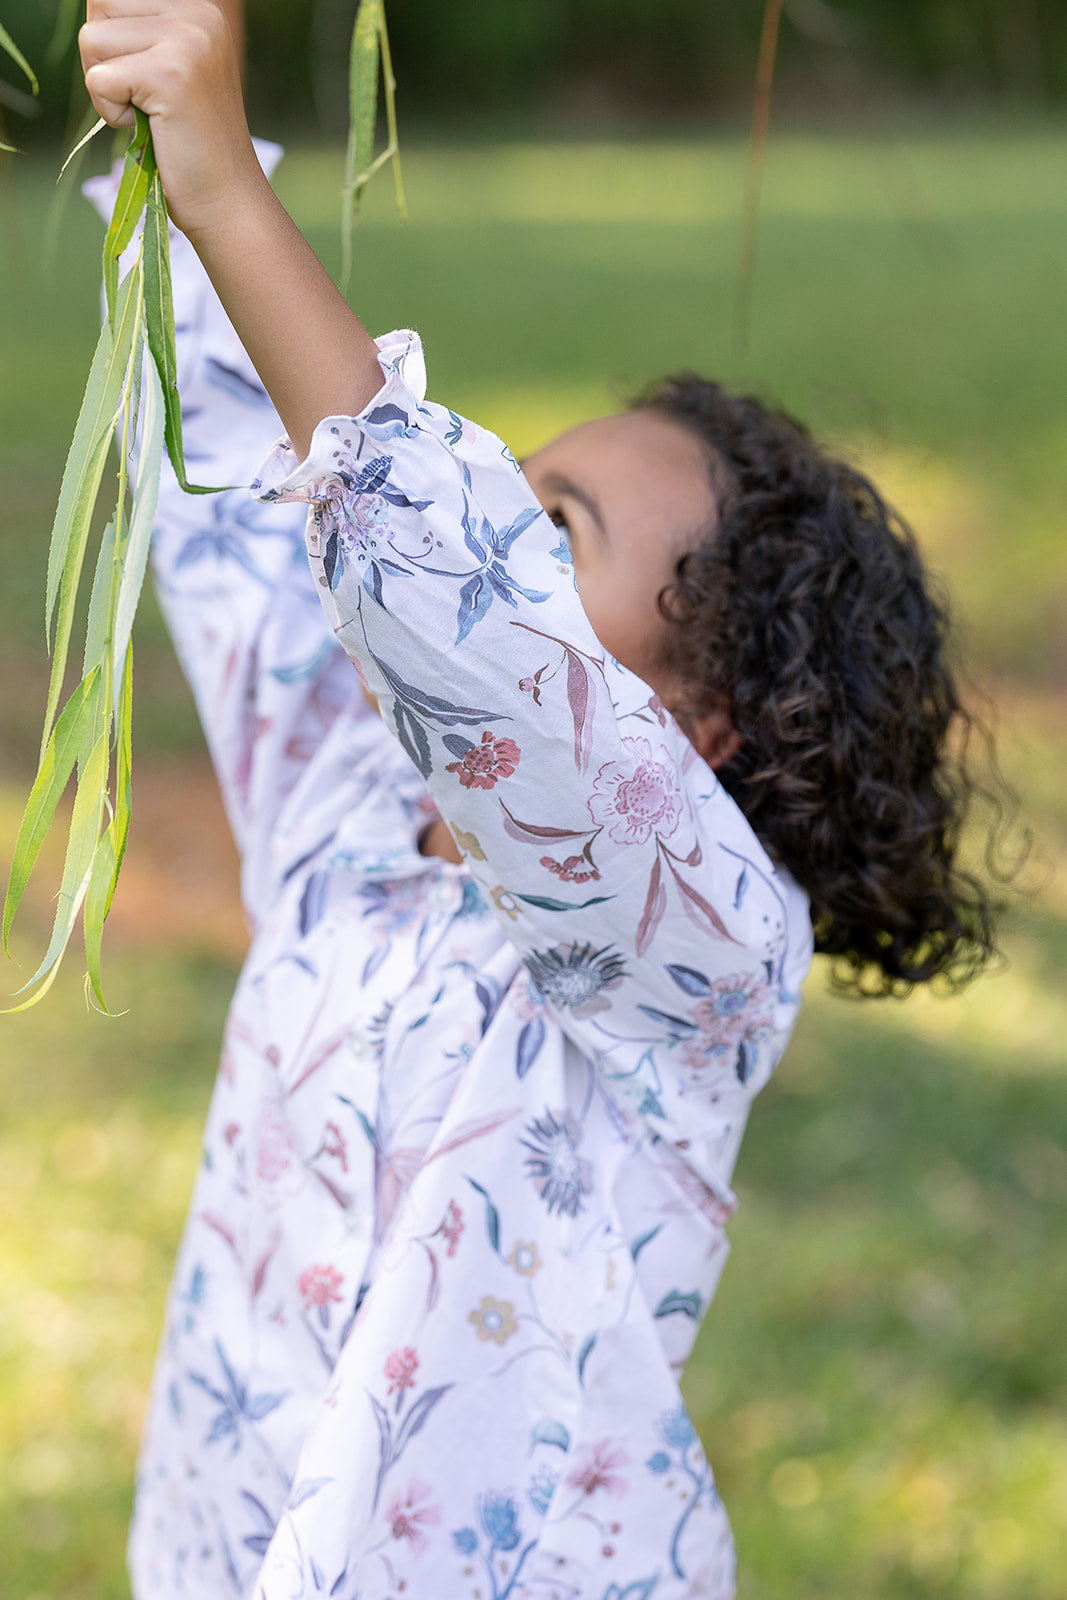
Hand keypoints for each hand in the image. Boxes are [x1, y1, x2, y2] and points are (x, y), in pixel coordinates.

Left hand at [79, 0, 261, 236]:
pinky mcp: (170, 75)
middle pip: (99, 5)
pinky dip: (111, 112)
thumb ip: (138, 28)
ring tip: (149, 112)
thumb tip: (95, 6)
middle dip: (103, 57)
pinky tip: (150, 127)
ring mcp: (187, 40)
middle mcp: (198, 13)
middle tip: (144, 97)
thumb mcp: (170, 65)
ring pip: (92, 39)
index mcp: (199, 5)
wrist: (227, 198)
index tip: (148, 79)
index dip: (112, 39)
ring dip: (106, 85)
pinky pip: (98, 79)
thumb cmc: (192, 141)